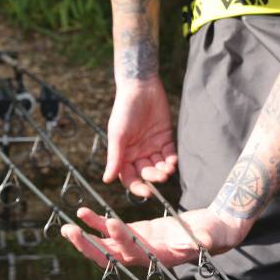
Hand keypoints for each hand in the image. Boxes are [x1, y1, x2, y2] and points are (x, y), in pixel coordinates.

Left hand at [61, 205, 246, 268]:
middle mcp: (145, 255)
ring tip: (68, 226)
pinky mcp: (138, 234)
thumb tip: (196, 245)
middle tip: (70, 232)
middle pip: (111, 256)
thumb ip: (203, 241)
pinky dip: (98, 224)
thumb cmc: (215, 234)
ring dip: (87, 237)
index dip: (121, 241)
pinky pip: (113, 231)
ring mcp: (139, 245)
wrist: (215, 230)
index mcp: (160, 258)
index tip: (111, 223)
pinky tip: (84, 214)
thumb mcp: (212, 236)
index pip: (134, 253)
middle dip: (89, 246)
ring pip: (107, 246)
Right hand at [104, 78, 177, 195]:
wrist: (141, 87)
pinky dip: (172, 160)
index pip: (130, 177)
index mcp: (124, 154)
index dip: (137, 187)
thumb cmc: (125, 110)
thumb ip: (115, 157)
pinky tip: (173, 161)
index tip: (146, 193)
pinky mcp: (165, 137)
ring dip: (164, 170)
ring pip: (159, 166)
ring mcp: (152, 146)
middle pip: (146, 173)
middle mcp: (138, 153)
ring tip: (168, 169)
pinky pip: (169, 154)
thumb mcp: (118, 134)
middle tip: (161, 176)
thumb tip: (106, 180)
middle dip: (154, 177)